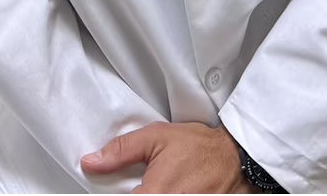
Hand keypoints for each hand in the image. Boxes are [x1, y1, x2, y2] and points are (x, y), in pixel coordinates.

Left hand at [81, 120, 255, 192]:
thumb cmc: (198, 146)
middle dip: (135, 192)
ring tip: (157, 183)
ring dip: (148, 194)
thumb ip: (122, 150)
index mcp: (155, 195)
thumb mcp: (156, 137)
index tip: (123, 185)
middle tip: (145, 182)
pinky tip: (168, 188)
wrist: (235, 158)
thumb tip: (91, 162)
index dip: (116, 193)